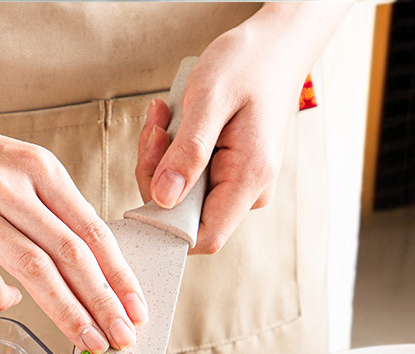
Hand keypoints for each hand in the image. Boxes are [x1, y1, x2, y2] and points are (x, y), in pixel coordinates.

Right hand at [0, 105, 147, 353]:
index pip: (92, 230)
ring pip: (36, 272)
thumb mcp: (18, 168)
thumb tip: (87, 272)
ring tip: (91, 342)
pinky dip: (5, 300)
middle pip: (71, 255)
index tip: (137, 309)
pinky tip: (11, 300)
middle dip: (104, 303)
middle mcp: (10, 186)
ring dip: (70, 314)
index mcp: (38, 167)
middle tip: (123, 338)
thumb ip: (51, 212)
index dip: (120, 276)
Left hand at [135, 3, 347, 253]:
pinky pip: (187, 180)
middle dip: (157, 179)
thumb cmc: (250, 63)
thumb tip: (163, 198)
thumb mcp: (209, 99)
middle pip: (184, 217)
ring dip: (160, 162)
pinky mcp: (227, 174)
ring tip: (163, 121)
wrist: (277, 44)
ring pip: (181, 198)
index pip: (203, 238)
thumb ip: (187, 152)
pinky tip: (171, 124)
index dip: (166, 226)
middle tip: (155, 133)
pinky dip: (170, 155)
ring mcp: (238, 184)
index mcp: (249, 178)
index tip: (148, 183)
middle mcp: (248, 190)